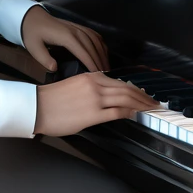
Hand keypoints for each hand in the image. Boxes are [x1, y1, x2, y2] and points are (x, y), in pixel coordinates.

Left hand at [21, 5, 108, 72]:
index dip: (92, 64)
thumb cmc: (32, 33)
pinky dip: (100, 43)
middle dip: (100, 62)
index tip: (98, 75)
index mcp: (66, 37)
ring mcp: (77, 27)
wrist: (30, 17)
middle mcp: (75, 31)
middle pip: (93, 47)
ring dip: (102, 53)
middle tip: (105, 76)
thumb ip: (44, 59)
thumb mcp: (34, 47)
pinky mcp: (77, 26)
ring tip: (106, 67)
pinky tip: (103, 51)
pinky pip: (93, 34)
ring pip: (96, 40)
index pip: (84, 52)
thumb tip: (55, 69)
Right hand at [34, 73, 155, 137]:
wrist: (39, 107)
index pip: (119, 82)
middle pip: (127, 89)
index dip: (135, 89)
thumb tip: (107, 96)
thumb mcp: (75, 86)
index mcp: (91, 77)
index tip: (143, 94)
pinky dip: (129, 113)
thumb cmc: (53, 99)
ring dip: (141, 104)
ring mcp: (95, 99)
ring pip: (126, 98)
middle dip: (143, 96)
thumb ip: (92, 87)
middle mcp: (95, 85)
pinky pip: (117, 112)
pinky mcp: (93, 114)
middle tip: (154, 102)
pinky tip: (136, 115)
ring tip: (150, 109)